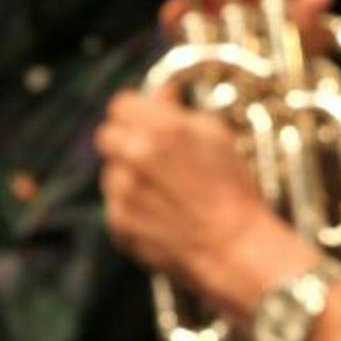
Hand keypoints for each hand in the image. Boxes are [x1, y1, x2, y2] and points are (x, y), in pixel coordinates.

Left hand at [96, 91, 315, 318]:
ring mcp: (122, 192)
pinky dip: (133, 206)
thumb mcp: (217, 137)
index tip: (145, 120)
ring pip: (111, 171)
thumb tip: (160, 93)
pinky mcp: (118, 222)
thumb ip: (180, 110)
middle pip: (107, 135)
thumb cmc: (233, 192)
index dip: (136, 111)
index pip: (121, 104)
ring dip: (130, 175)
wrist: (232, 247)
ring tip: (166, 191)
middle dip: (126, 140)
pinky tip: (163, 213)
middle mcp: (135, 157)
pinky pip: (116, 203)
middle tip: (151, 153)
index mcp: (161, 130)